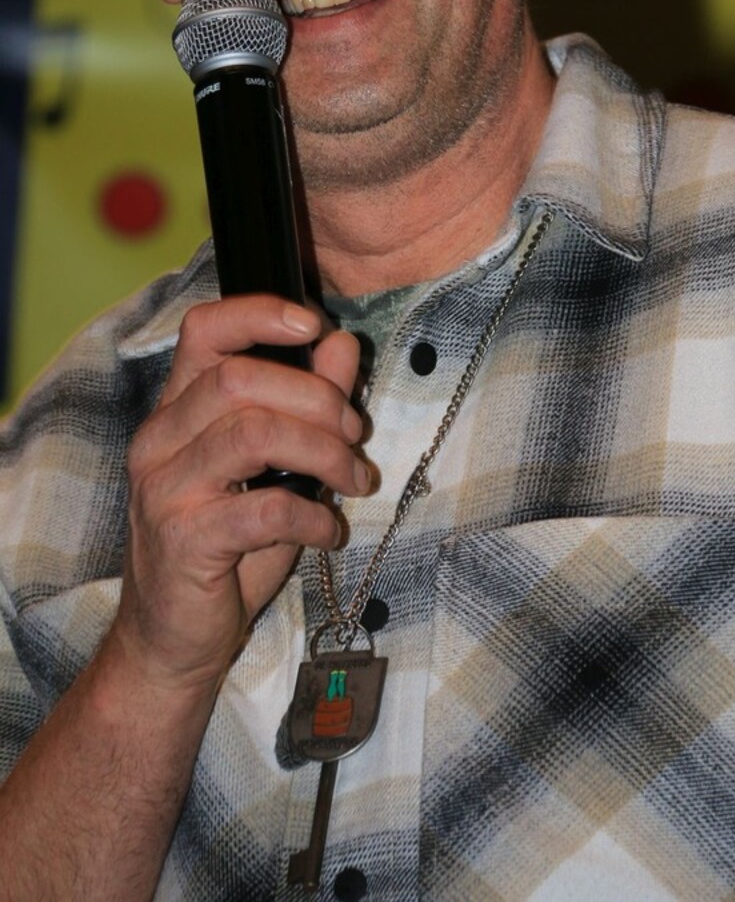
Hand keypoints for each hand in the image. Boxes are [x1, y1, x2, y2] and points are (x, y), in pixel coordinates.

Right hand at [110, 297, 364, 693]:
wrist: (173, 640)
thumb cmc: (226, 546)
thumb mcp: (274, 467)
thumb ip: (306, 401)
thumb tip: (341, 343)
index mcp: (177, 410)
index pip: (204, 330)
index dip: (260, 313)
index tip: (314, 325)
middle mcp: (160, 440)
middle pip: (241, 379)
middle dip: (317, 399)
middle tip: (355, 434)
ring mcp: (165, 489)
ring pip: (256, 434)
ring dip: (325, 453)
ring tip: (354, 481)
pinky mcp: (184, 541)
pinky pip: (265, 508)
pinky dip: (314, 516)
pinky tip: (329, 532)